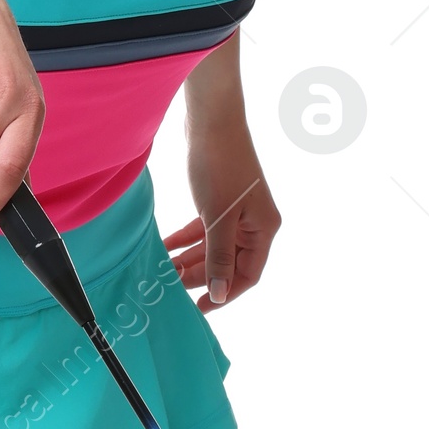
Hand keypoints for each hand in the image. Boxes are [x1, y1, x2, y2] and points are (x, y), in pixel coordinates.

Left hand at [163, 138, 280, 310]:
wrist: (211, 121)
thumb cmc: (220, 166)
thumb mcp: (218, 218)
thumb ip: (219, 257)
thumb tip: (220, 292)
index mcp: (264, 230)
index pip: (247, 275)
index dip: (225, 293)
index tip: (200, 307)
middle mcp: (255, 224)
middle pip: (229, 263)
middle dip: (201, 276)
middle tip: (172, 287)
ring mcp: (238, 212)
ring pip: (214, 247)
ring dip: (190, 259)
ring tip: (165, 270)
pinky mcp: (221, 201)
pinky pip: (204, 230)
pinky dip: (186, 239)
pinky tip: (165, 247)